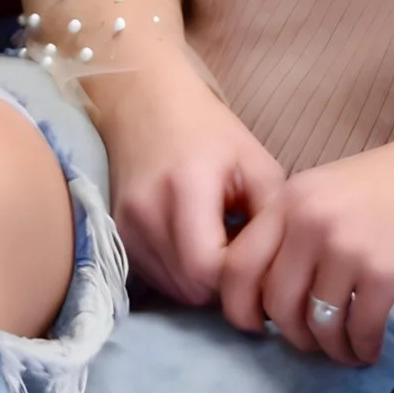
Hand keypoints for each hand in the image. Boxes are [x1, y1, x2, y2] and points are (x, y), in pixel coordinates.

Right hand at [85, 51, 285, 304]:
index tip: (259, 259)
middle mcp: (147, 212)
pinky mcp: (118, 235)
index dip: (240, 275)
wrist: (146, 103)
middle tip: (244, 255)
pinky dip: (181, 273)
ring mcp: (126, 227)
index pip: (210, 269)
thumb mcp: (256, 164)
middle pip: (191, 287)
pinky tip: (195, 244)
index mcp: (186, 187)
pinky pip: (157, 278)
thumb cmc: (210, 132)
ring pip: (173, 289)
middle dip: (224, 283)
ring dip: (202, 281)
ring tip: (220, 246)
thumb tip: (275, 273)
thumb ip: (271, 219)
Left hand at [217, 134, 393, 364]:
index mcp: (289, 199)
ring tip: (345, 349)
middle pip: (274, 304)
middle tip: (310, 342)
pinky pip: (357, 331)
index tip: (260, 325)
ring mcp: (345, 248)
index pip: (237, 266)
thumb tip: (269, 291)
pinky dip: (361, 349)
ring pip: (315, 325)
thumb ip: (296, 230)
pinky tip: (370, 348)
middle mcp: (308, 222)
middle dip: (290, 335)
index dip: (240, 307)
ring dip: (329, 348)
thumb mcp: (330, 193)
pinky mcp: (383, 274)